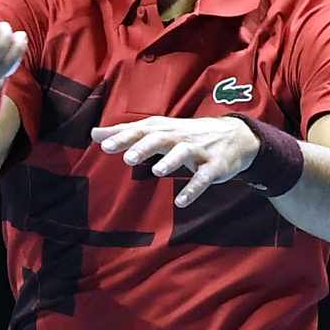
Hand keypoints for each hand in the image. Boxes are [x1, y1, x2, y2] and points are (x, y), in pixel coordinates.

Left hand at [91, 116, 260, 206]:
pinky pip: (204, 178)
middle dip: (145, 146)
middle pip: (161, 138)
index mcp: (164, 128)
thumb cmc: (187, 134)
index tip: (102, 144)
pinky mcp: (215, 166)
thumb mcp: (158, 131)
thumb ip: (126, 133)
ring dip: (171, 161)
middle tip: (128, 157)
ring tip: (156, 171)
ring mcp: (199, 151)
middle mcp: (180, 136)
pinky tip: (181, 201)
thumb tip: (94, 134)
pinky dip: (193, 189)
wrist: (235, 136)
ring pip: (184, 153)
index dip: (123, 136)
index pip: (140, 129)